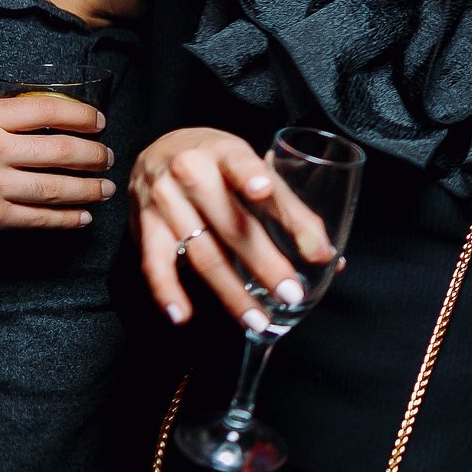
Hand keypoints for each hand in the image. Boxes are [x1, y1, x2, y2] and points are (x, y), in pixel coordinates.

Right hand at [0, 96, 112, 246]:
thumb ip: (2, 117)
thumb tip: (52, 117)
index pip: (48, 111)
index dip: (83, 116)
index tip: (99, 123)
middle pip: (62, 152)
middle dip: (95, 156)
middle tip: (108, 158)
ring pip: (57, 189)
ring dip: (89, 189)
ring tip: (106, 188)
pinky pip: (40, 219)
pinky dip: (67, 219)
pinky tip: (83, 216)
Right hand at [131, 128, 331, 329]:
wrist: (157, 152)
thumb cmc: (216, 163)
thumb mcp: (250, 168)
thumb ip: (287, 207)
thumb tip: (327, 255)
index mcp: (225, 152)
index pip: (245, 167)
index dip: (260, 183)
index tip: (267, 192)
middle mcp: (192, 172)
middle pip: (233, 223)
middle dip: (265, 261)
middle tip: (291, 292)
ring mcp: (165, 200)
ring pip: (203, 252)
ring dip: (231, 291)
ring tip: (257, 319)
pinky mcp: (144, 225)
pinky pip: (155, 263)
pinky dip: (167, 291)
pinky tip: (182, 315)